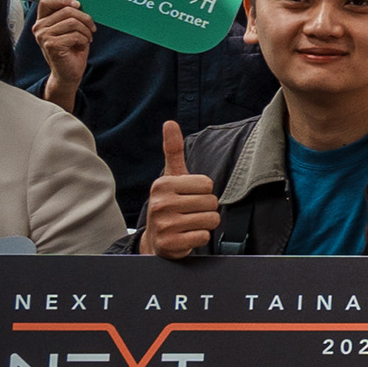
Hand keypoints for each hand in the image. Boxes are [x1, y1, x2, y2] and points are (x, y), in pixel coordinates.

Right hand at [30, 0, 93, 108]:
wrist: (69, 74)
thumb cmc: (71, 51)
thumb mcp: (70, 30)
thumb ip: (69, 17)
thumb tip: (79, 4)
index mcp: (42, 22)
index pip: (46, 2)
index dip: (63, 0)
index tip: (79, 5)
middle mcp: (39, 27)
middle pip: (66, 10)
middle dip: (85, 18)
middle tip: (92, 28)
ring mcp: (43, 36)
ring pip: (72, 22)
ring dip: (86, 31)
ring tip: (87, 39)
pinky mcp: (51, 45)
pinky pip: (75, 35)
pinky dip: (84, 40)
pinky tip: (81, 46)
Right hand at [141, 120, 218, 258]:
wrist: (156, 238)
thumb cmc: (169, 203)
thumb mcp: (171, 176)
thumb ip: (173, 150)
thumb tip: (170, 122)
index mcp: (163, 184)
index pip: (207, 184)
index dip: (204, 191)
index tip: (189, 196)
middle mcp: (161, 203)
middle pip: (211, 202)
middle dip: (206, 208)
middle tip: (191, 212)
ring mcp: (164, 224)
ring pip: (210, 220)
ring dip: (205, 223)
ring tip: (189, 223)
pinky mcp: (170, 243)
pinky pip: (204, 237)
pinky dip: (199, 238)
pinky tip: (186, 236)